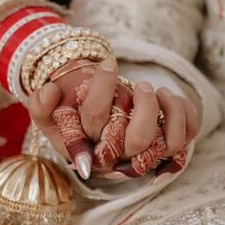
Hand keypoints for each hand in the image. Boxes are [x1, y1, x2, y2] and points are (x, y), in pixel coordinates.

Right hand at [29, 58, 198, 180]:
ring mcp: (139, 154)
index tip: (106, 68)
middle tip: (138, 83)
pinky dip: (182, 111)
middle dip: (142, 107)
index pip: (89, 136)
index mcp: (84, 152)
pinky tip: (166, 96)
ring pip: (165, 143)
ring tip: (151, 89)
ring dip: (165, 110)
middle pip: (136, 141)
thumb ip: (40, 104)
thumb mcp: (44, 108)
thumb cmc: (66, 109)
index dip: (98, 107)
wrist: (85, 108)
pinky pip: (184, 136)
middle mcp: (114, 157)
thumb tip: (50, 92)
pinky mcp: (161, 146)